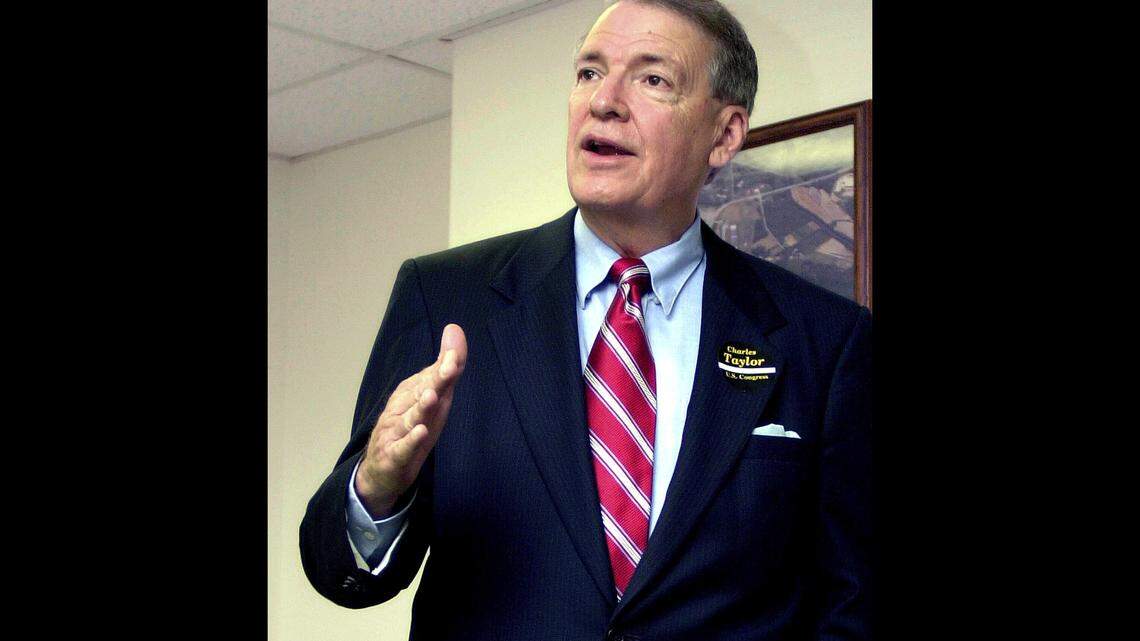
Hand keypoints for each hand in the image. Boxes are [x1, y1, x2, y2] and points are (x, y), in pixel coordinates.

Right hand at [354, 324, 466, 517]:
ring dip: (421, 408)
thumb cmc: (410, 429)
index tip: (456, 355)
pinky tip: (421, 433)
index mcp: (413, 394)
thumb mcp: (432, 400)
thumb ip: (444, 369)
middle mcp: (403, 409)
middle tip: (450, 367)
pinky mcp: (394, 456)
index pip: (432, 378)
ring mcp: (396, 433)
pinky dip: (411, 442)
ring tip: (431, 397)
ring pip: (410, 419)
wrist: (380, 471)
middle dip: (436, 380)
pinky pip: (403, 448)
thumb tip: (455, 330)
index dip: (445, 367)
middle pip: (421, 393)